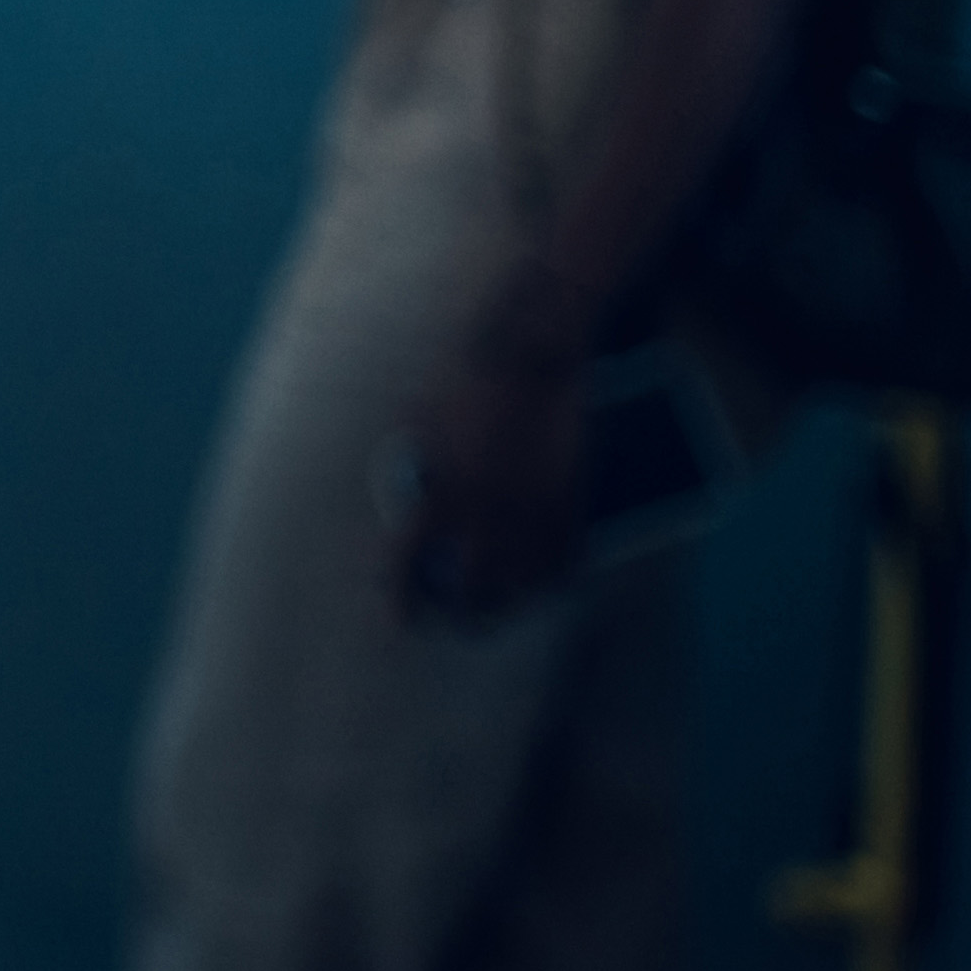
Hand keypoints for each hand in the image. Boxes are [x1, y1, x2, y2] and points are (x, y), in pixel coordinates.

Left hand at [389, 325, 589, 619]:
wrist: (527, 349)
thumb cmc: (462, 381)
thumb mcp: (419, 427)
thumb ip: (416, 475)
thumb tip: (411, 513)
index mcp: (434, 494)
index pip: (406, 568)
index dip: (401, 601)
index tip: (401, 619)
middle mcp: (483, 513)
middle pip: (471, 592)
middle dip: (461, 615)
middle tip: (457, 620)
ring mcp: (530, 510)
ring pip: (524, 586)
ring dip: (511, 604)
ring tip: (501, 609)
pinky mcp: (570, 500)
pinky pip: (566, 560)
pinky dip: (555, 579)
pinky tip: (546, 586)